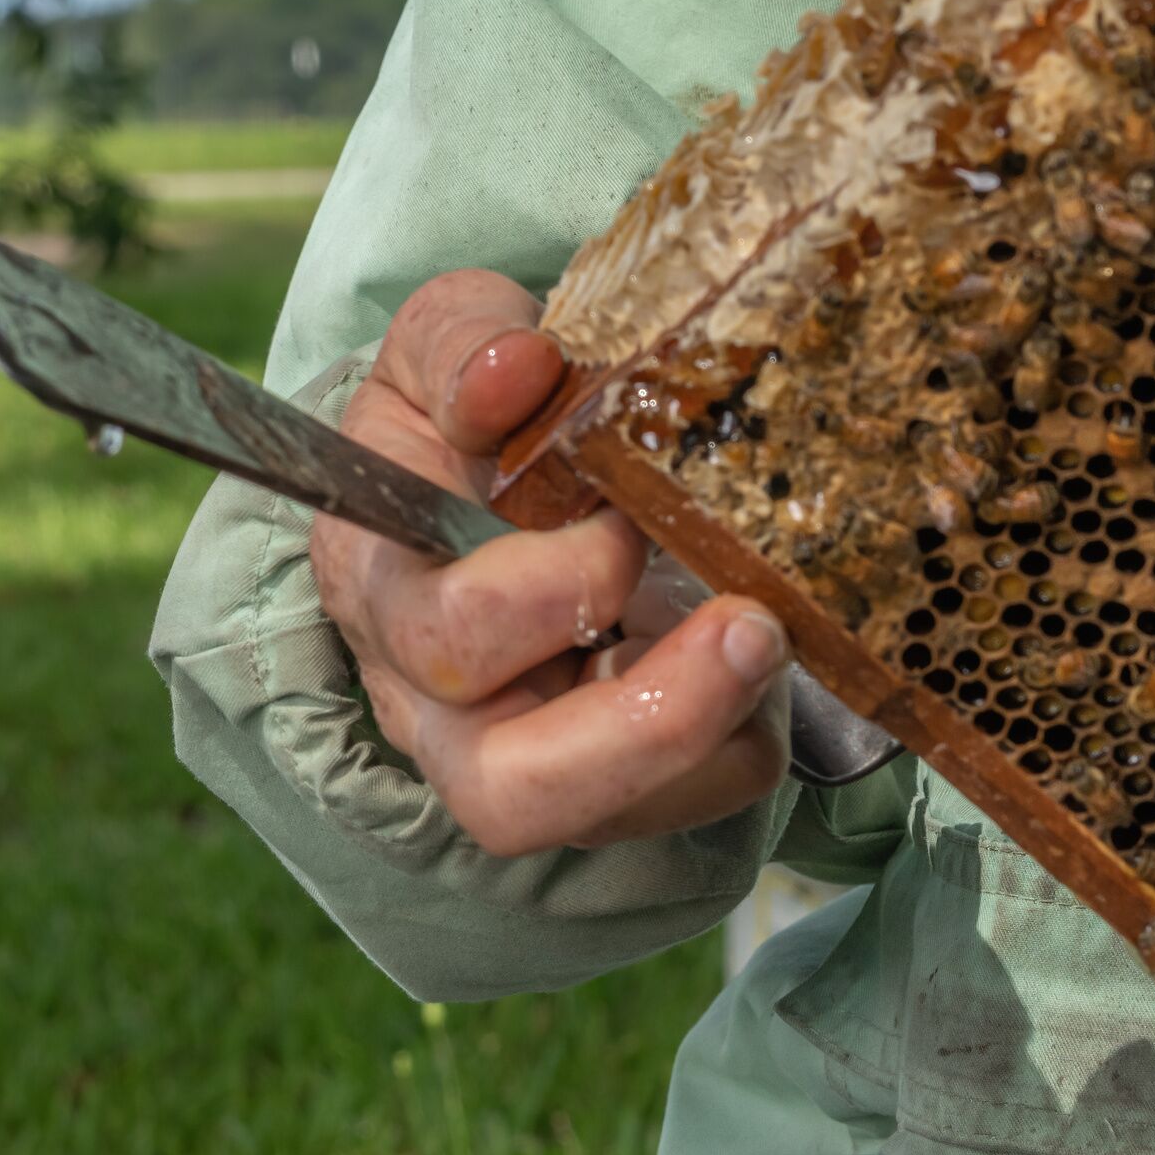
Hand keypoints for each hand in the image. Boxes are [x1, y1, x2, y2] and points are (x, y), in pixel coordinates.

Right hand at [307, 267, 791, 855]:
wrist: (491, 453)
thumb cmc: (465, 405)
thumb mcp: (448, 334)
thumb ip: (466, 340)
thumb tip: (518, 366)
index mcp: (383, 584)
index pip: (443, 635)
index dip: (544, 594)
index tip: (621, 508)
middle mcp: (433, 701)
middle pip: (506, 786)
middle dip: (645, 719)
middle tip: (750, 625)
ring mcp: (515, 749)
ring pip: (592, 820)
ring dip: (701, 739)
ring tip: (771, 635)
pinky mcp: (604, 774)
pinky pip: (679, 805)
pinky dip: (737, 742)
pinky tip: (760, 649)